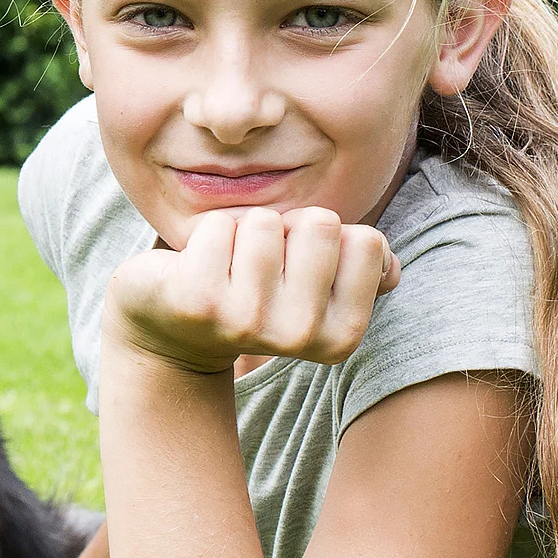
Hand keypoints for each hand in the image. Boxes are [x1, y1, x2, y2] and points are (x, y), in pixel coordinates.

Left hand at [105, 206, 400, 374]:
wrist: (169, 329)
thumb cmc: (250, 292)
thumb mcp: (312, 289)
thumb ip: (360, 273)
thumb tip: (389, 266)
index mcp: (341, 337)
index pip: (366, 240)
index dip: (327, 240)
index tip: (298, 266)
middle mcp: (298, 336)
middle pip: (320, 223)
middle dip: (288, 229)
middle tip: (257, 264)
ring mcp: (246, 321)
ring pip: (266, 220)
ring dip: (243, 231)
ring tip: (226, 267)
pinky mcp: (198, 299)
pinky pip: (220, 225)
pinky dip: (207, 233)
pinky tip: (194, 267)